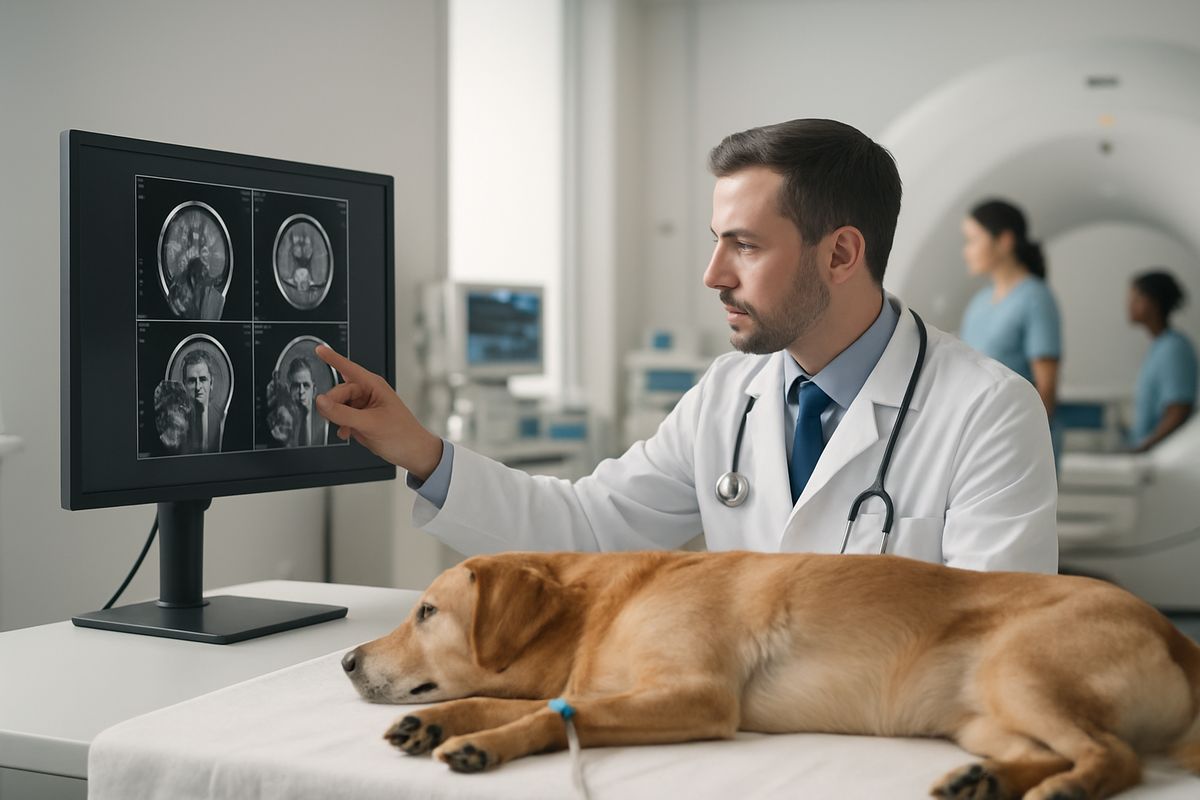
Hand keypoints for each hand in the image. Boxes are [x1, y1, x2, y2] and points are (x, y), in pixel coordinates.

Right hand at [314, 346, 442, 478]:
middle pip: (338, 392)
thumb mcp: (369, 423)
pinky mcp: (362, 419)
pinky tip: (347, 433)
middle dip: (333, 405)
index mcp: (374, 386)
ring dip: (337, 418)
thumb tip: (321, 402)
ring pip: (338, 406)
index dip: (332, 358)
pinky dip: (341, 425)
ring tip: (347, 428)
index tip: (319, 349)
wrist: (413, 453)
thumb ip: (342, 413)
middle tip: (333, 417)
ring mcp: (364, 406)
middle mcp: (368, 393)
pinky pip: (342, 417)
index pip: (348, 368)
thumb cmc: (402, 435)